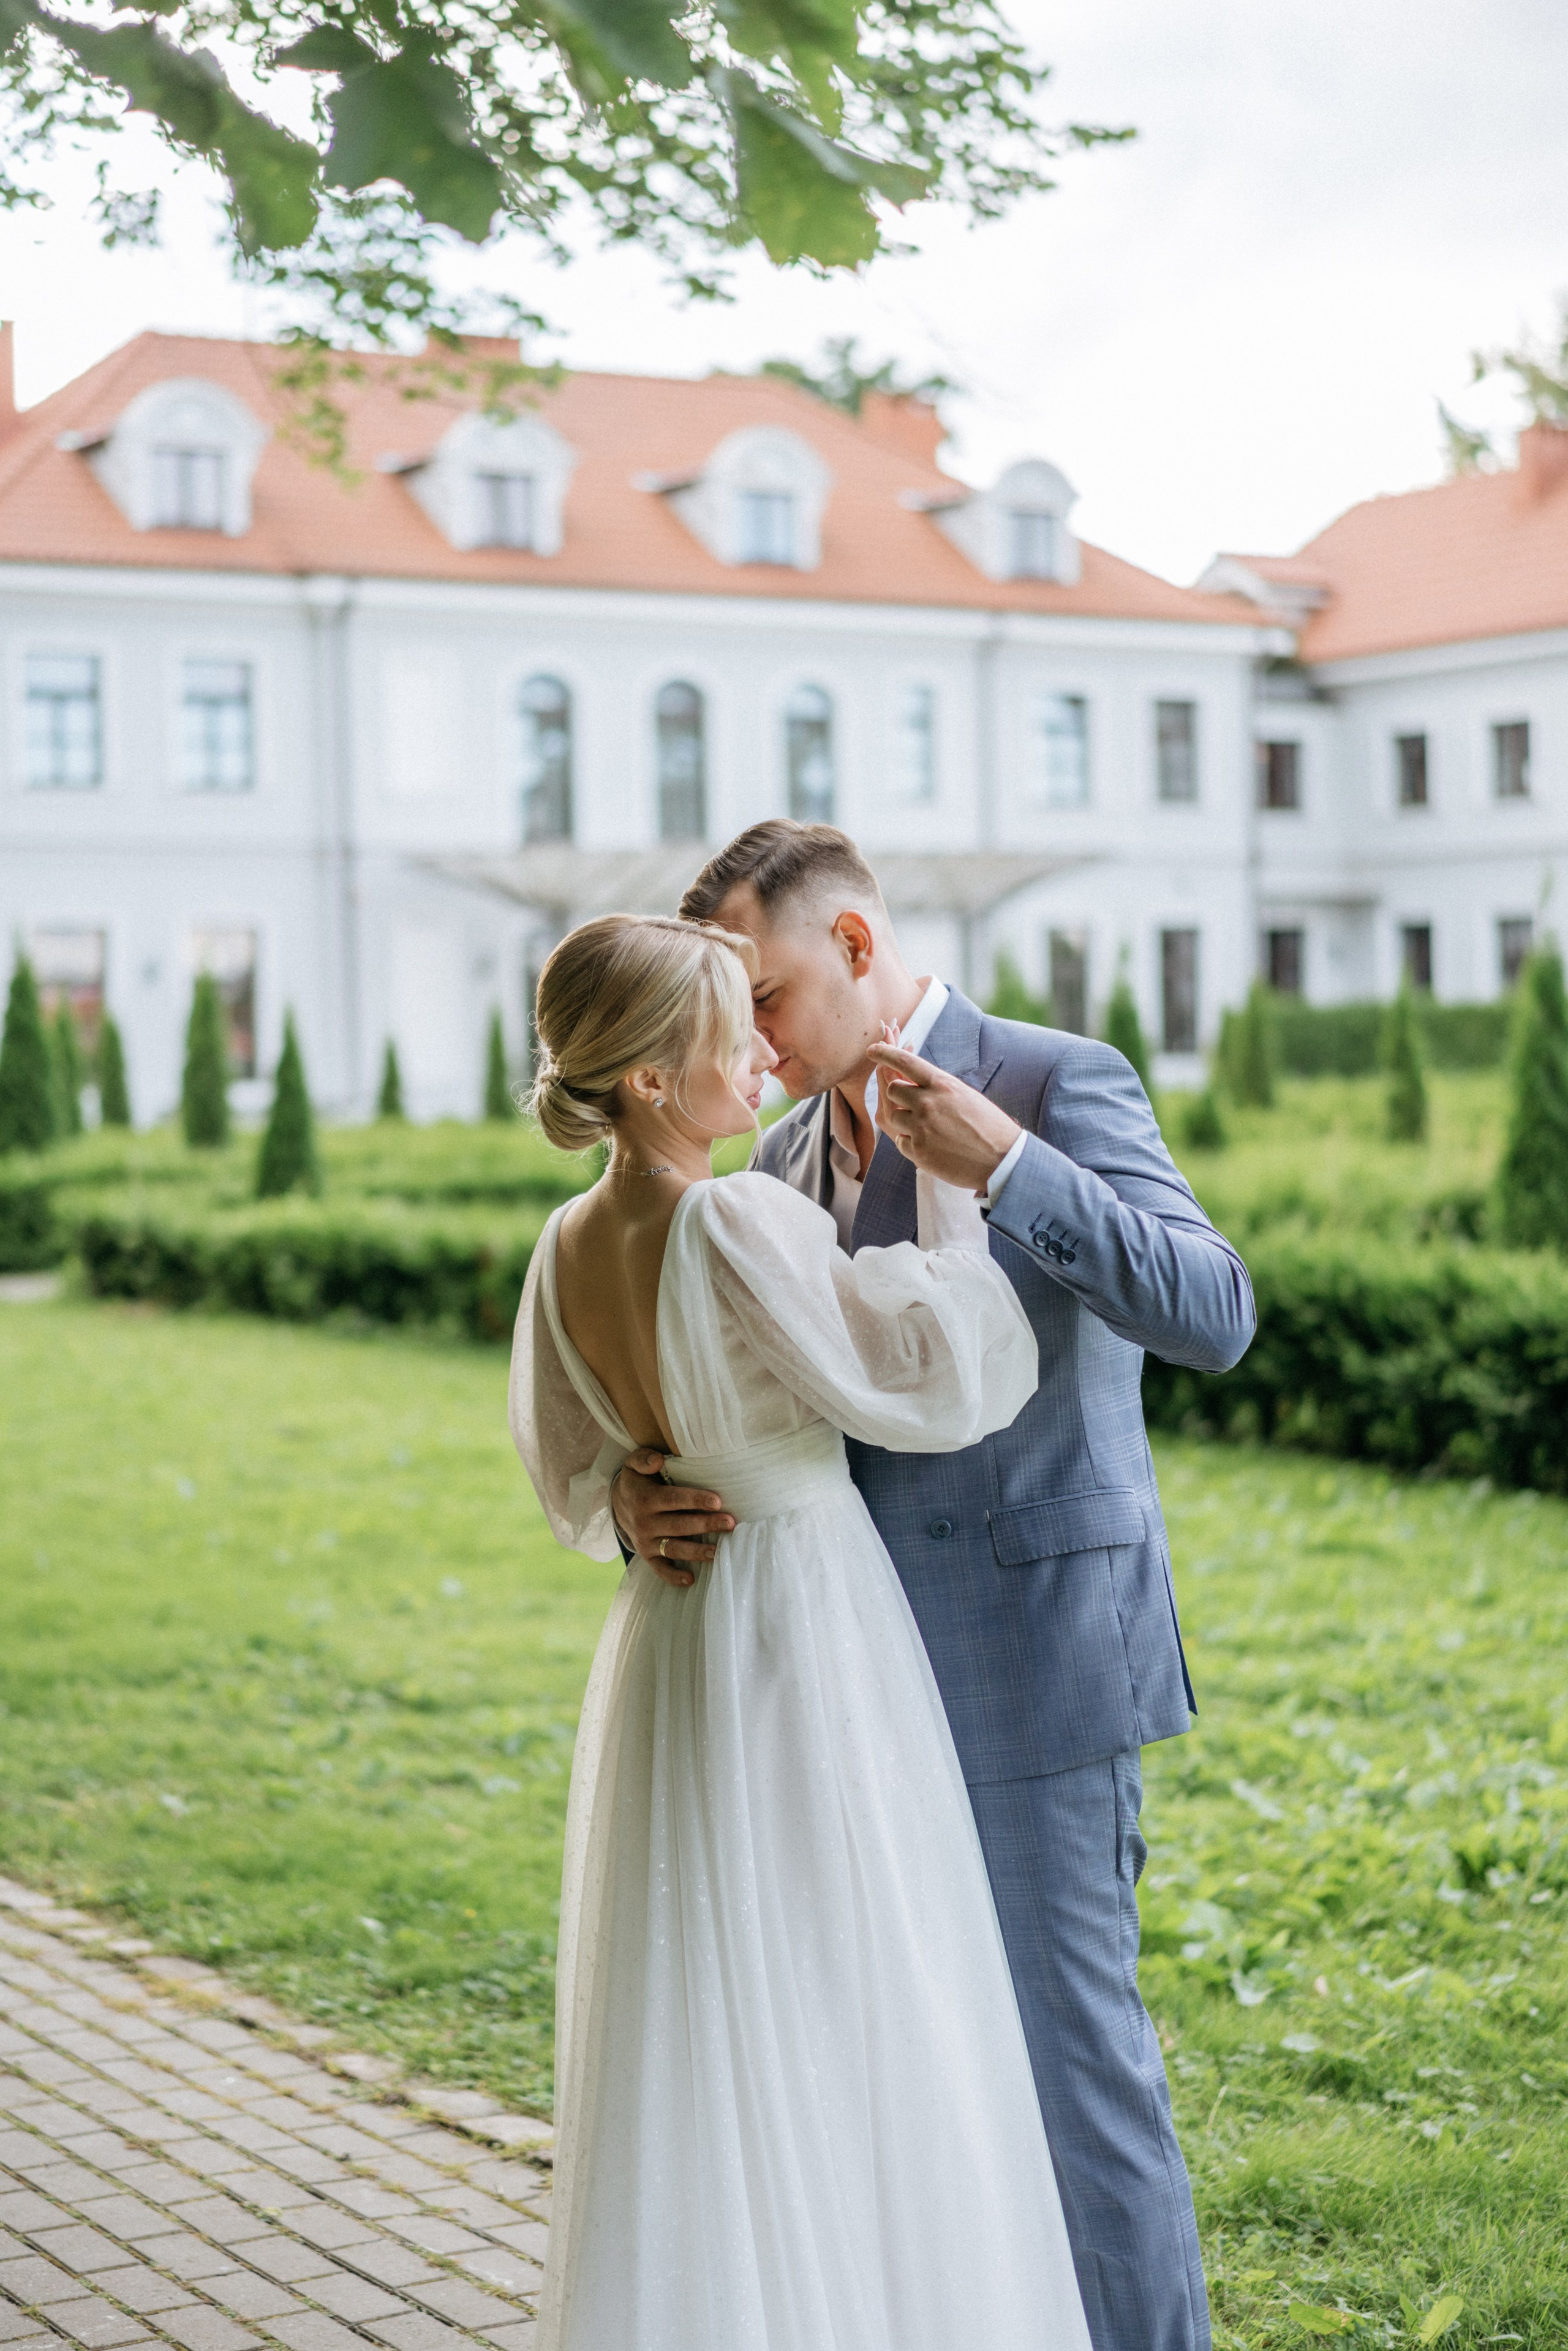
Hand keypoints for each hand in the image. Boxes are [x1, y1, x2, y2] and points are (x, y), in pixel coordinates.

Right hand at [611, 1448, 734, 1589]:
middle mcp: (645, 1523)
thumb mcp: (633, 1464)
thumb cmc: (637, 1481)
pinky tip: (691, 1579)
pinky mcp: (648, 1556)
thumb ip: (644, 1458)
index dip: (695, 1500)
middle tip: (730, 1523)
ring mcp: (646, 1542)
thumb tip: (657, 1461)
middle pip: (679, 1525)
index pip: (673, 1500)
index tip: (717, 1501)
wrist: (617, 1504)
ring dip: (696, 1552)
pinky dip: (673, 1577)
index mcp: (646, 1499)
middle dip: (705, 1524)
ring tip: (718, 1552)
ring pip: (673, 1549)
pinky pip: (660, 1569)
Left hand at [866, 1042, 1021, 1192]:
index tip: (872, 1050)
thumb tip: (912, 1084)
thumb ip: (937, 1089)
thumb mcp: (964, 1096)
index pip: (904, 1061)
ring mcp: (920, 1127)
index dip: (885, 1052)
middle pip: (892, 1090)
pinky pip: (900, 1142)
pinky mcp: (917, 1151)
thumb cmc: (988, 1126)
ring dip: (905, 1122)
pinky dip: (912, 1144)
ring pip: (892, 1117)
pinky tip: (934, 1147)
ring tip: (931, 1130)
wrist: (1002, 1159)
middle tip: (918, 1108)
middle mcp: (927, 1102)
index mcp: (942, 1084)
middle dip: (899, 1097)